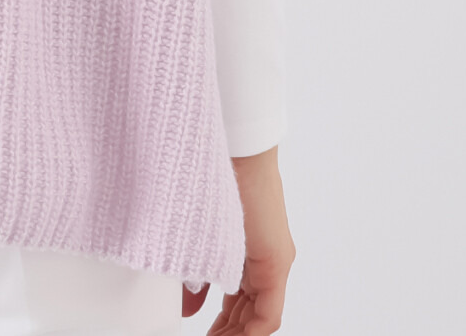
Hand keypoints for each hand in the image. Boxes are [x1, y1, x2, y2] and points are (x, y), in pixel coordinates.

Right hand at [202, 144, 294, 334]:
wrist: (232, 149)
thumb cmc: (210, 177)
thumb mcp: (202, 236)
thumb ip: (198, 273)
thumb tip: (189, 308)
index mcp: (250, 254)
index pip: (243, 306)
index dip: (225, 328)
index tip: (205, 335)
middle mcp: (268, 261)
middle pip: (252, 315)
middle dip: (230, 333)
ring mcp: (275, 261)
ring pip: (260, 315)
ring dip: (238, 333)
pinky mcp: (276, 260)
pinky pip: (268, 311)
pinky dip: (252, 329)